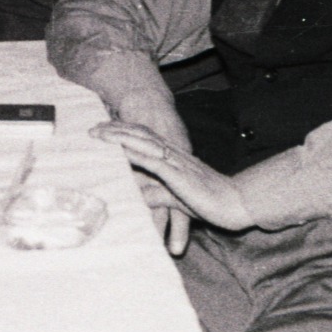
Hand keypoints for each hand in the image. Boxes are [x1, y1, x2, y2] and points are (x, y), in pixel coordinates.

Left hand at [91, 120, 252, 247]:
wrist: (239, 204)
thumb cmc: (210, 202)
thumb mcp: (176, 200)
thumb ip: (157, 196)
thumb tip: (139, 198)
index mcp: (174, 157)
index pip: (144, 138)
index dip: (123, 131)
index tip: (103, 129)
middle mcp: (173, 154)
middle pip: (140, 134)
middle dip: (115, 129)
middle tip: (92, 127)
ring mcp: (176, 162)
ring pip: (143, 142)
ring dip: (119, 137)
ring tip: (98, 134)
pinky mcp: (179, 175)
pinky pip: (152, 161)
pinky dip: (134, 154)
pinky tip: (119, 150)